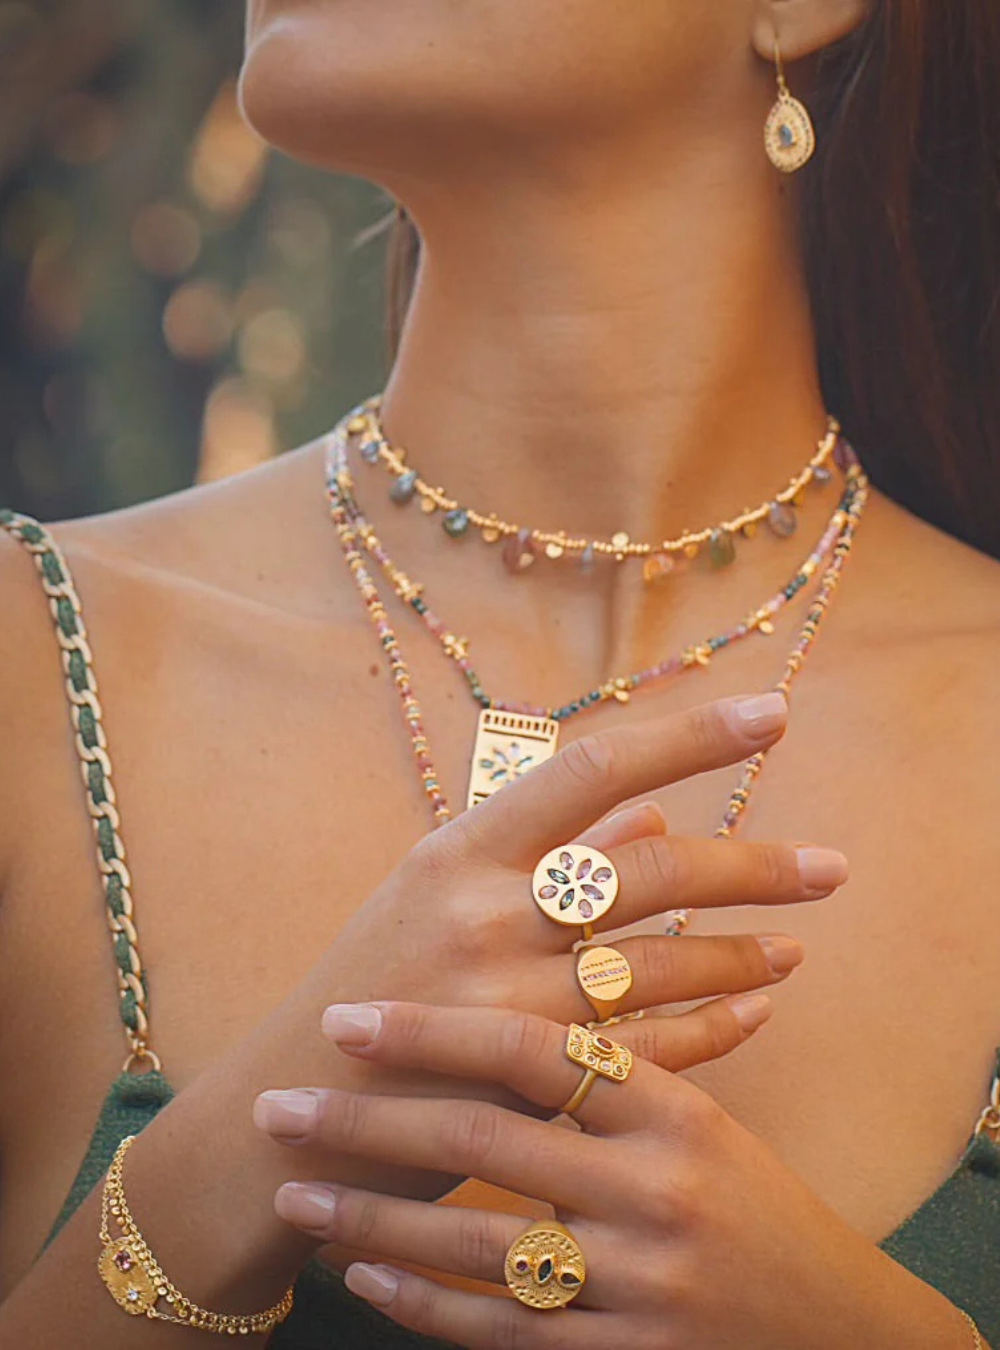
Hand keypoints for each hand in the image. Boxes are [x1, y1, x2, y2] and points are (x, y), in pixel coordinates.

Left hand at [258, 1001, 975, 1349]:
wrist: (833, 1328)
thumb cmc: (751, 1199)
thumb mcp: (703, 1111)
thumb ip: (630, 1033)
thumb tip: (589, 922)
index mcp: (673, 1111)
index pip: (533, 1052)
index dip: (433, 1030)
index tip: (347, 1020)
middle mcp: (653, 1190)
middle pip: (485, 1140)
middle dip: (369, 1123)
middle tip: (280, 1109)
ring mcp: (636, 1284)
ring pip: (474, 1245)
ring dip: (371, 1222)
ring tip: (295, 1199)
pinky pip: (499, 1331)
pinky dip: (422, 1304)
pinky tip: (364, 1281)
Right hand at [287, 692, 847, 1103]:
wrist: (296, 1111)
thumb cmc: (373, 986)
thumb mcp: (435, 893)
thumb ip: (542, 851)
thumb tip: (647, 812)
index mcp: (461, 851)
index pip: (590, 767)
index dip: (688, 736)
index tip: (770, 712)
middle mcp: (484, 915)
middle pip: (646, 871)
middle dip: (751, 866)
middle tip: (832, 868)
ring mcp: (504, 1002)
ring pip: (657, 965)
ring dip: (741, 953)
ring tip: (798, 944)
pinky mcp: (523, 1084)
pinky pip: (643, 1051)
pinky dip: (710, 1028)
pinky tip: (758, 1011)